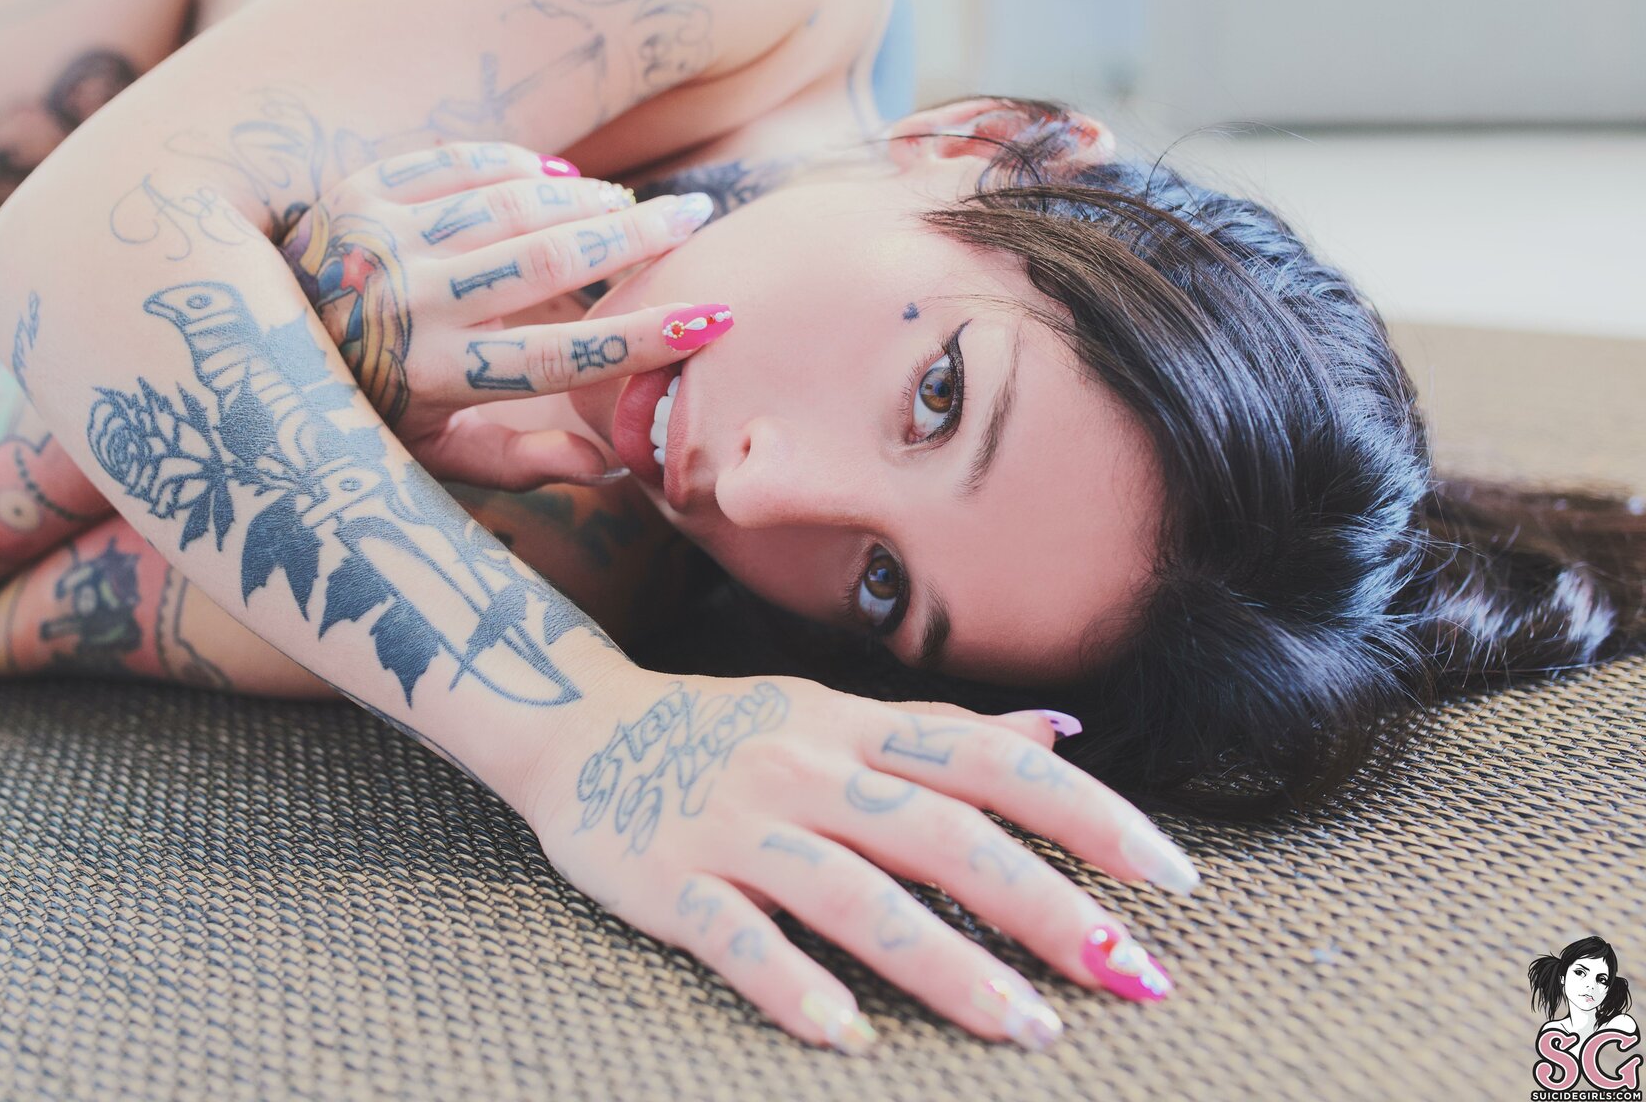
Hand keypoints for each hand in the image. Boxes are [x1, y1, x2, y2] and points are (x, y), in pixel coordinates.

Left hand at [276, 142, 721, 489]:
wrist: (227, 345)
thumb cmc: (352, 410)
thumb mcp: (424, 456)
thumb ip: (517, 462)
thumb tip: (612, 470)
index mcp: (431, 375)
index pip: (558, 355)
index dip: (641, 338)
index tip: (711, 320)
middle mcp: (409, 301)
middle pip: (548, 261)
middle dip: (635, 237)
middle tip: (697, 218)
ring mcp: (382, 237)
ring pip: (510, 204)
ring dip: (584, 199)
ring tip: (636, 204)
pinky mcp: (361, 191)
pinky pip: (458, 164)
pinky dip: (516, 166)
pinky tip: (559, 175)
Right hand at [523, 671, 1198, 1052]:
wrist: (576, 725)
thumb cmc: (725, 731)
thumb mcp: (833, 712)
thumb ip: (945, 731)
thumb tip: (1064, 734)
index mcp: (855, 727)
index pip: (990, 765)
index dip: (1088, 815)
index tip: (1172, 878)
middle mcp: (807, 767)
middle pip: (942, 833)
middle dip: (1045, 905)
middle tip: (1131, 975)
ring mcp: (737, 824)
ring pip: (853, 893)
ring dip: (946, 962)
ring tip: (1027, 1028)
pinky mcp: (669, 880)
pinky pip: (734, 937)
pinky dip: (788, 983)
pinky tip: (845, 1035)